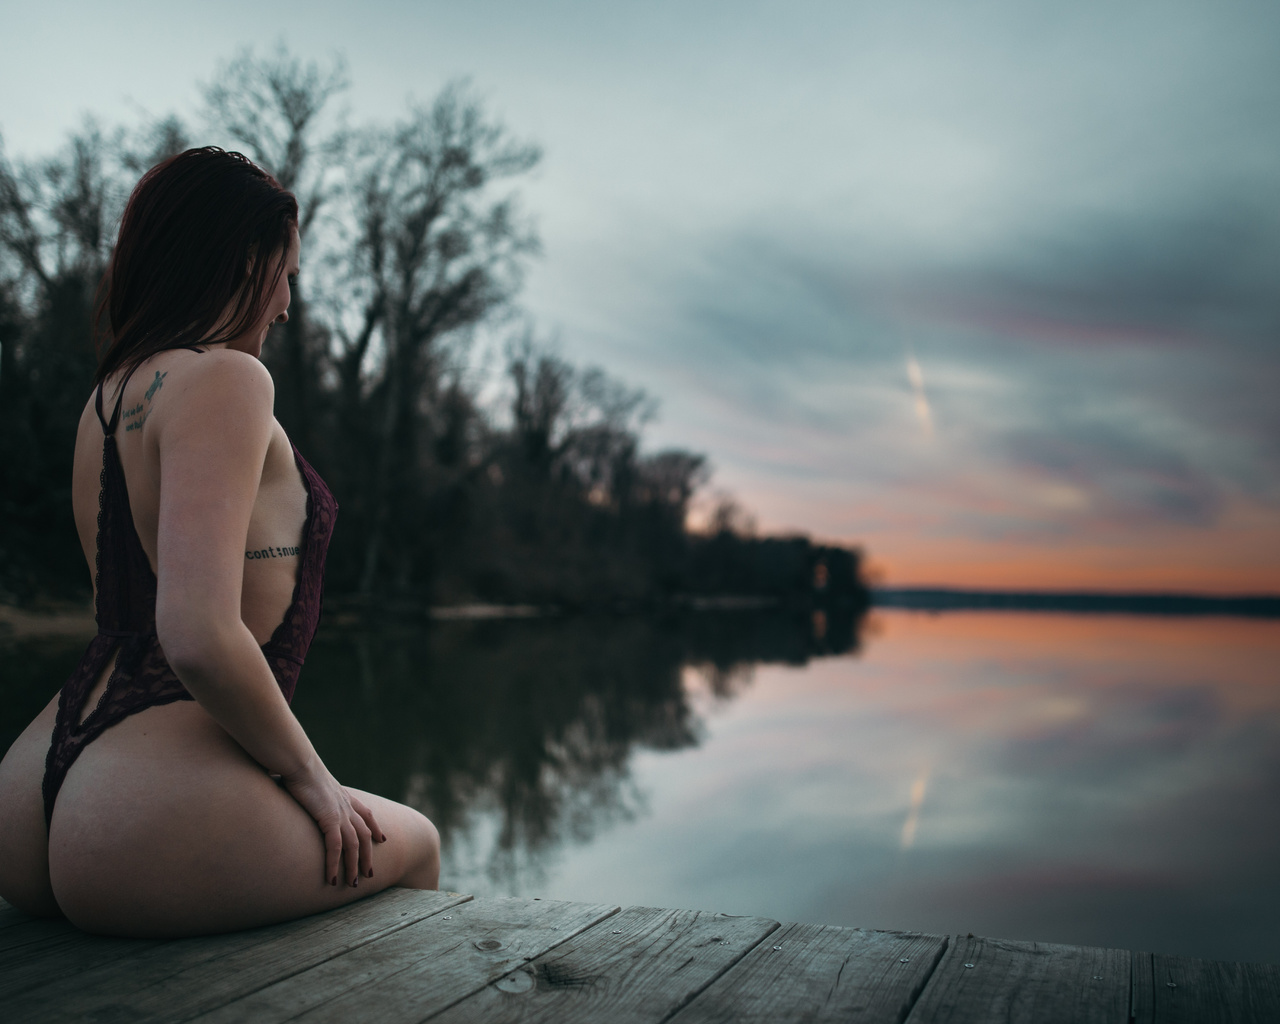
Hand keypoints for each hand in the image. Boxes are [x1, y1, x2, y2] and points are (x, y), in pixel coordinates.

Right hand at [281, 760, 386, 886]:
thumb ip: (310, 791)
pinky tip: (332, 878)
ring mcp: (340, 813)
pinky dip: (334, 864)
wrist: (300, 762)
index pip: (366, 814)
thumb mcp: (310, 782)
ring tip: (352, 884)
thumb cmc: (299, 769)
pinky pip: (336, 847)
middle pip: (364, 835)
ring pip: (354, 845)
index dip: (375, 827)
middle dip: (368, 855)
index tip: (382, 839)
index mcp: (344, 797)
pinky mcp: (329, 818)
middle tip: (369, 874)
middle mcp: (347, 806)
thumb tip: (296, 791)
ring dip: (354, 866)